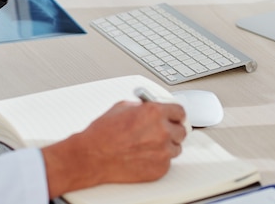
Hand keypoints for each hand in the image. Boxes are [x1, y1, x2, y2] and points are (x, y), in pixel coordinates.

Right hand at [42, 101, 186, 197]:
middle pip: (181, 130)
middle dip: (172, 130)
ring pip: (176, 147)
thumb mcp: (122, 107)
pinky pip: (167, 162)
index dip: (176, 114)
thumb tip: (151, 107)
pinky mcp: (159, 168)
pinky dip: (159, 159)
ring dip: (166, 145)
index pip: (180, 111)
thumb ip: (143, 107)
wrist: (93, 156)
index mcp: (154, 112)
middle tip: (162, 131)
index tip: (176, 117)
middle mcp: (162, 131)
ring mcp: (162, 151)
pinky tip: (144, 155)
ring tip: (148, 145)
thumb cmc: (103, 133)